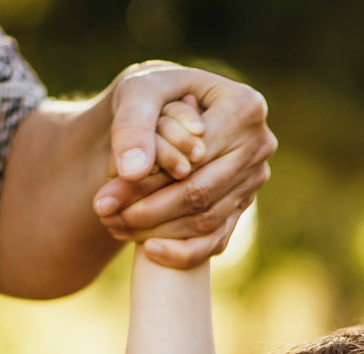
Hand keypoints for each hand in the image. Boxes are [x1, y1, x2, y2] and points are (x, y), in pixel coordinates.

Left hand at [92, 62, 275, 268]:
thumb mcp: (136, 92)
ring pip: (206, 221)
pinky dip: (182, 252)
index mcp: (244, 108)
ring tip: (116, 227)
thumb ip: (132, 126)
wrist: (164, 105)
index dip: (148, 182)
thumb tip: (133, 172)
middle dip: (148, 211)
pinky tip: (148, 250)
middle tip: (105, 217)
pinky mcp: (243, 204)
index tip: (104, 197)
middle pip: (201, 194)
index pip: (195, 159)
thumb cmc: (152, 92)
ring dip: (159, 232)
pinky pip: (216, 239)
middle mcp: (259, 145)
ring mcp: (254, 179)